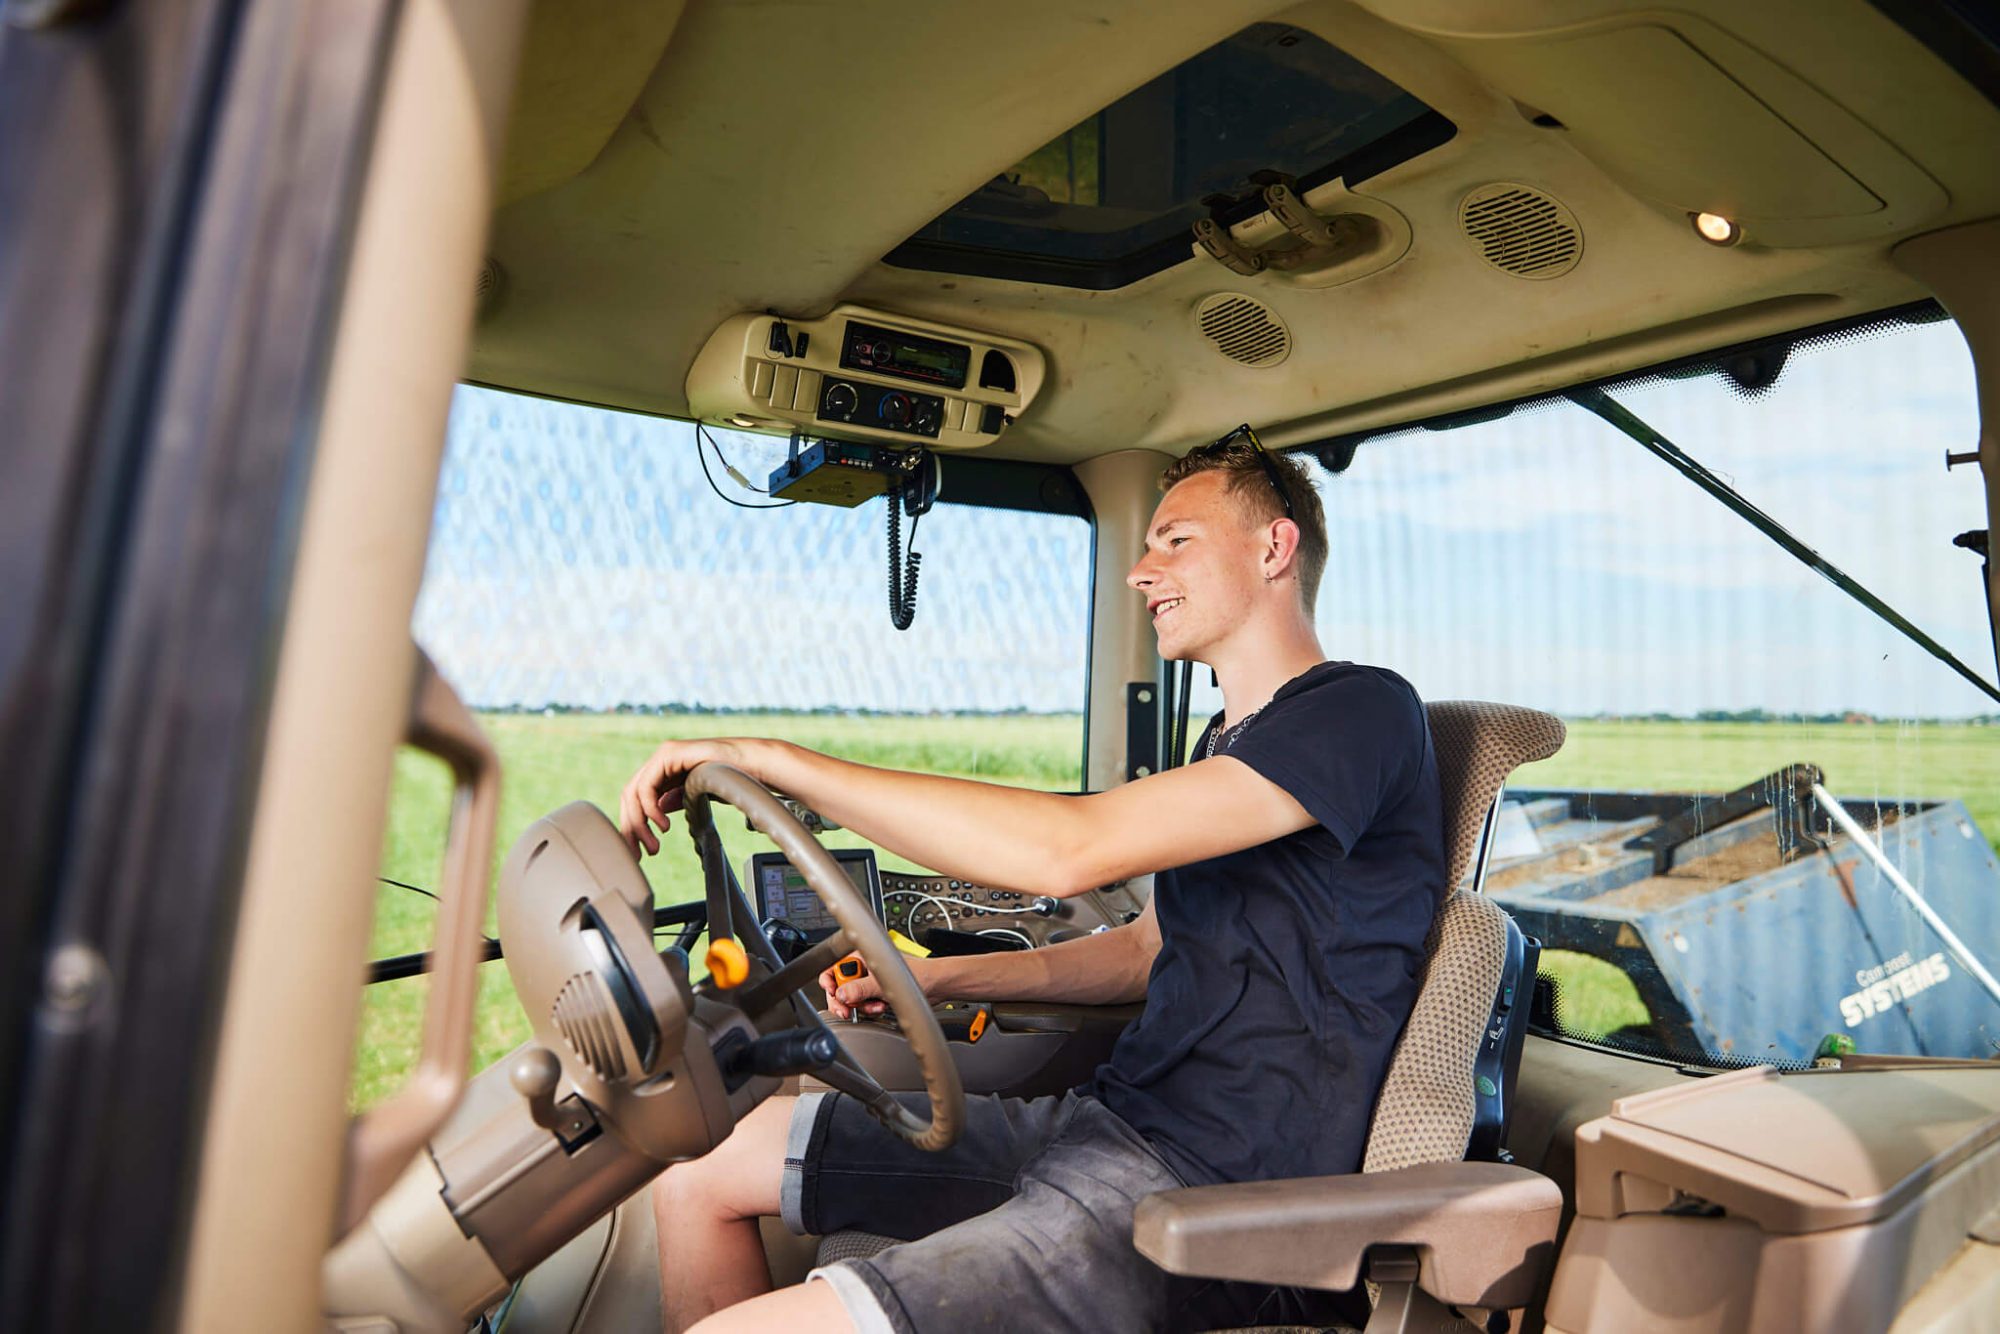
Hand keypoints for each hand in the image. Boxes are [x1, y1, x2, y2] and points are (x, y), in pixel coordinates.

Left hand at [617, 737, 738, 855]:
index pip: (637, 800)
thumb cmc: (736, 778)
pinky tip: (663, 825)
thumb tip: (660, 809)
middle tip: (640, 854)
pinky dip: (650, 809)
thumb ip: (678, 799)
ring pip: (634, 793)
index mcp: (666, 770)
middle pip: (630, 797)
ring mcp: (663, 755)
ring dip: (640, 824)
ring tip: (654, 845)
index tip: (638, 851)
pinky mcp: (669, 754)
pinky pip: (647, 785)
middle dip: (631, 829)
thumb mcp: (698, 794)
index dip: (634, 826)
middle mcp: (661, 761)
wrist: (754, 765)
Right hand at [818, 953, 936, 1020]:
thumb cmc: (919, 972)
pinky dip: (870, 1008)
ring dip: (861, 1006)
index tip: (833, 993)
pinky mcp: (876, 993)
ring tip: (875, 1004)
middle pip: (839, 986)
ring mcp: (869, 981)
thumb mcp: (884, 981)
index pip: (833, 967)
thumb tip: (841, 995)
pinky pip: (863, 1005)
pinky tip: (881, 1006)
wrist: (936, 985)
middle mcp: (863, 967)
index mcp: (861, 955)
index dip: (829, 981)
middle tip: (847, 1010)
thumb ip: (860, 988)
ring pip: (851, 998)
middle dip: (844, 1000)